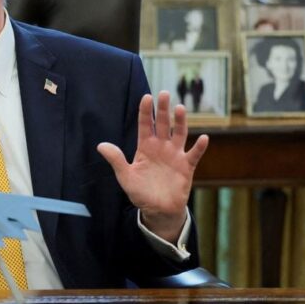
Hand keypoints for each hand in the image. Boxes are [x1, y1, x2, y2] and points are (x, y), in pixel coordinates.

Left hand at [96, 91, 208, 242]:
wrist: (157, 210)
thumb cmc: (140, 192)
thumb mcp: (125, 176)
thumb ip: (116, 160)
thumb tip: (100, 145)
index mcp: (145, 147)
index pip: (146, 125)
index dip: (146, 111)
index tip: (147, 97)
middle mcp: (161, 147)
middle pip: (163, 124)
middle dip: (163, 109)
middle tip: (164, 93)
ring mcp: (175, 155)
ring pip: (179, 134)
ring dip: (181, 121)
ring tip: (180, 108)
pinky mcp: (187, 167)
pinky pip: (194, 154)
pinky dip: (199, 147)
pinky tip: (203, 138)